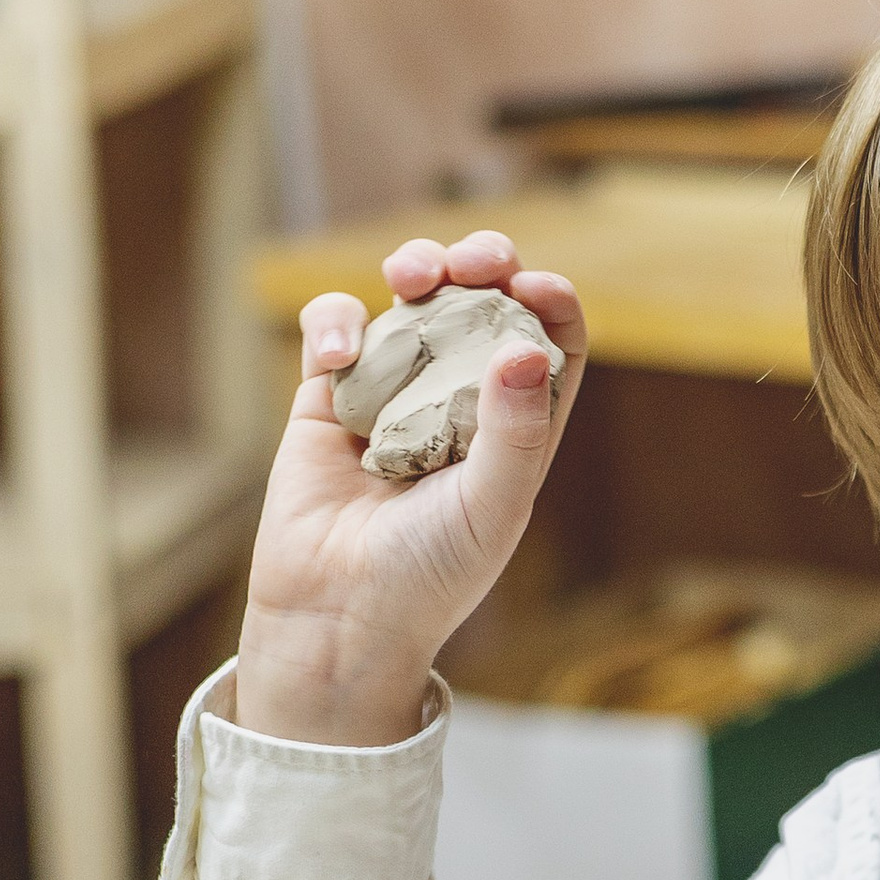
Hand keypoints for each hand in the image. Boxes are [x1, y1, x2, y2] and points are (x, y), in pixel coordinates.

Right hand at [235, 233, 587, 747]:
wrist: (335, 618)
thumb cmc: (428, 578)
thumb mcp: (490, 507)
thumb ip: (516, 432)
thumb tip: (528, 347)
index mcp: (516, 427)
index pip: (549, 344)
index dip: (550, 303)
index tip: (537, 286)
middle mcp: (459, 402)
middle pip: (483, 305)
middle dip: (483, 264)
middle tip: (475, 261)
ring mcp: (394, 393)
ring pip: (412, 300)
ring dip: (416, 269)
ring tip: (412, 277)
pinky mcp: (329, 398)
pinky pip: (338, 331)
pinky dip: (338, 323)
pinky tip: (338, 359)